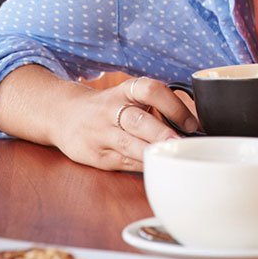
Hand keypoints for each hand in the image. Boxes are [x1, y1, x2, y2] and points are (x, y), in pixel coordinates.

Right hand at [50, 76, 198, 172]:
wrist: (65, 114)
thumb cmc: (110, 106)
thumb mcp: (129, 96)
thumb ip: (155, 107)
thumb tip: (191, 128)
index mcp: (126, 91)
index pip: (151, 90)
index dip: (173, 105)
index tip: (192, 123)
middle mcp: (112, 109)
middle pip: (139, 121)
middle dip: (162, 134)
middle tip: (182, 144)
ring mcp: (101, 133)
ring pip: (128, 145)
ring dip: (152, 153)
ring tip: (171, 159)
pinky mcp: (95, 155)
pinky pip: (123, 162)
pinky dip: (141, 166)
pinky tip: (156, 168)